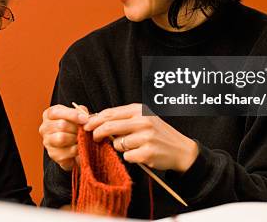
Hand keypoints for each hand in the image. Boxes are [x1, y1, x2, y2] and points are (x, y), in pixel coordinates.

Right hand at [39, 104, 88, 171]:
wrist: (74, 144)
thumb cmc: (75, 125)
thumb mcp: (77, 115)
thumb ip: (81, 112)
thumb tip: (84, 116)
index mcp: (49, 115)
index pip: (55, 112)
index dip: (72, 115)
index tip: (85, 119)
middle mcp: (44, 127)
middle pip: (61, 125)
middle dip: (76, 128)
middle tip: (85, 130)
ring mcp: (47, 141)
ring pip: (62, 138)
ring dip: (75, 138)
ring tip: (82, 138)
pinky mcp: (53, 154)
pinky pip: (66, 151)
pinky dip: (76, 149)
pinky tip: (80, 147)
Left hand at [84, 103, 198, 172]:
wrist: (180, 149)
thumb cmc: (157, 133)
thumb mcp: (143, 118)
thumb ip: (123, 118)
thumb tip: (96, 120)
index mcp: (139, 110)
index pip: (110, 113)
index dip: (95, 120)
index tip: (86, 125)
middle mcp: (143, 121)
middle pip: (109, 127)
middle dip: (98, 133)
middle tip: (94, 138)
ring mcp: (146, 137)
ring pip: (118, 144)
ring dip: (121, 148)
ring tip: (134, 146)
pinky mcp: (147, 153)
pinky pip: (127, 156)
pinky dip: (130, 157)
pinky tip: (141, 154)